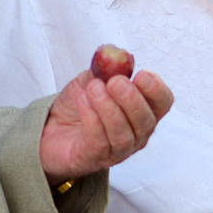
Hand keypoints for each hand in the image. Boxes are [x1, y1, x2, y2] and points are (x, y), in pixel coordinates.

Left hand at [37, 69, 174, 181]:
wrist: (50, 128)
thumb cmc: (79, 105)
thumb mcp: (91, 80)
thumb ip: (105, 68)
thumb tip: (117, 54)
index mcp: (142, 111)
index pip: (162, 103)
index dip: (156, 89)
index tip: (141, 75)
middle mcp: (136, 134)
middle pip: (146, 121)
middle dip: (131, 99)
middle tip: (115, 82)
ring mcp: (117, 150)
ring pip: (123, 134)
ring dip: (109, 108)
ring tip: (93, 89)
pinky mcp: (94, 159)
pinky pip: (99, 141)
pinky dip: (92, 119)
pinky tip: (83, 102)